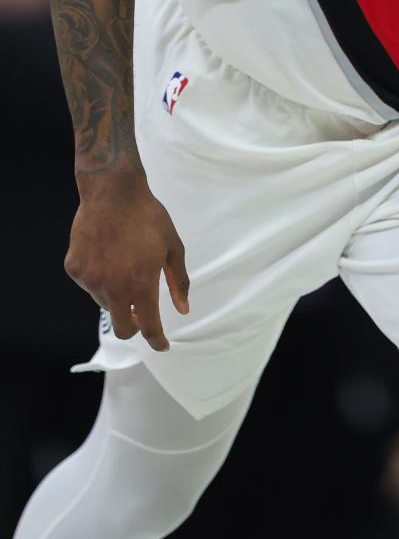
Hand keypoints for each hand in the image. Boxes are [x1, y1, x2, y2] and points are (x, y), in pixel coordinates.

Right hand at [65, 171, 189, 351]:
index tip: (162, 346)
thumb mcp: (173, 246)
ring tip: (125, 266)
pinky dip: (100, 280)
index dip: (157, 340)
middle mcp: (113, 287)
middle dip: (135, 327)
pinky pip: (89, 285)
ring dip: (118, 298)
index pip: (149, 326)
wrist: (112, 192)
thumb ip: (178, 281)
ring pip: (106, 304)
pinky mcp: (74, 269)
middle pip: (122, 328)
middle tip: (143, 315)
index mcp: (140, 284)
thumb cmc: (148, 217)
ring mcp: (89, 280)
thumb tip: (183, 310)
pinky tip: (107, 255)